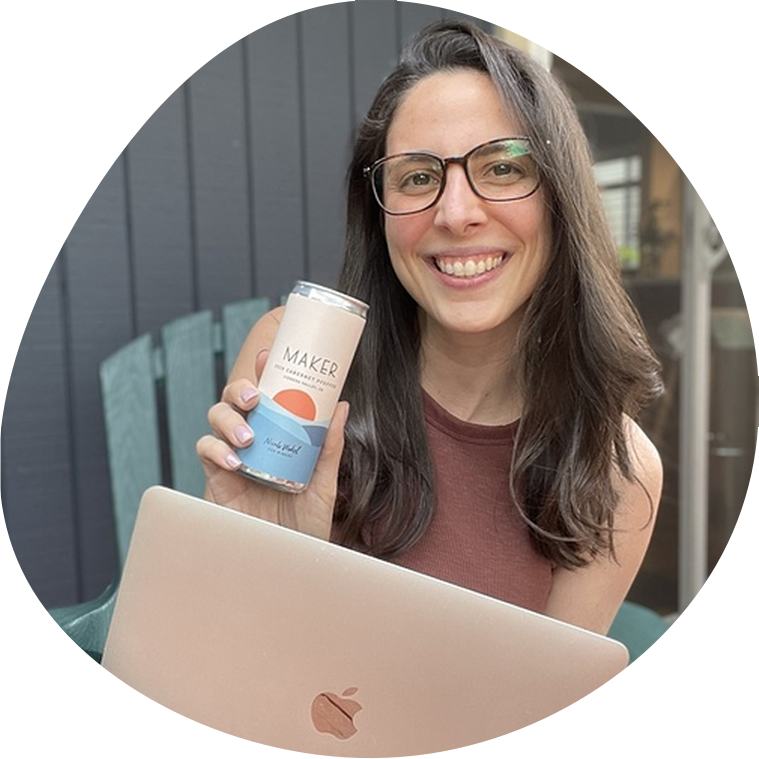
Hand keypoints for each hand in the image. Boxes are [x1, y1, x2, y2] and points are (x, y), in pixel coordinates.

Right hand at [196, 350, 346, 540]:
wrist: (289, 561)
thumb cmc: (307, 523)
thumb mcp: (324, 482)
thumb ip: (329, 446)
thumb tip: (341, 405)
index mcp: (277, 435)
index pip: (266, 396)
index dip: (261, 372)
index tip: (267, 355)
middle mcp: (253, 441)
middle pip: (234, 400)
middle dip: (239, 390)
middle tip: (254, 397)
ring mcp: (232, 458)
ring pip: (215, 418)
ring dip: (228, 419)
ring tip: (248, 437)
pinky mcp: (216, 479)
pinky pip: (205, 451)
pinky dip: (215, 449)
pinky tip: (235, 461)